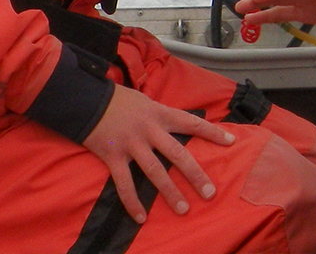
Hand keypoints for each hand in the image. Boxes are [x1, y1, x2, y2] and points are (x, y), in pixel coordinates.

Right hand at [81, 85, 234, 220]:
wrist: (84, 99)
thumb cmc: (116, 100)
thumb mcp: (144, 101)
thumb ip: (160, 115)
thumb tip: (178, 127)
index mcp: (158, 113)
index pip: (191, 122)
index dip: (212, 132)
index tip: (231, 142)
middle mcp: (148, 129)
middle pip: (177, 153)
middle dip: (195, 174)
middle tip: (209, 192)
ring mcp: (131, 144)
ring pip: (155, 171)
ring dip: (170, 192)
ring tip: (183, 209)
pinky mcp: (113, 156)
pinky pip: (124, 183)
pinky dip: (132, 202)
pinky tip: (141, 217)